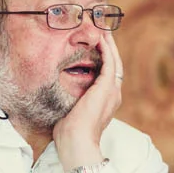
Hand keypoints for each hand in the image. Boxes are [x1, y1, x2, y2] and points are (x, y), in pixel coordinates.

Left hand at [53, 31, 123, 172]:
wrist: (76, 142)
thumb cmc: (69, 132)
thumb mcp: (71, 109)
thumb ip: (71, 98)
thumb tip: (58, 89)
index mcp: (106, 100)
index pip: (108, 73)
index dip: (105, 57)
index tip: (97, 45)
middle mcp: (113, 94)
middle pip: (115, 64)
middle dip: (109, 47)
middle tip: (103, 31)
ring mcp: (112, 91)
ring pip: (114, 60)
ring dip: (109, 44)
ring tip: (103, 29)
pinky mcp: (107, 87)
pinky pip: (110, 62)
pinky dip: (106, 49)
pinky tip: (100, 38)